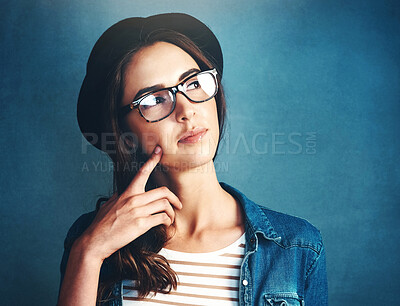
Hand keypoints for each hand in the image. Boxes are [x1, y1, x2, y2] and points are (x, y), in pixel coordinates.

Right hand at [76, 146, 181, 261]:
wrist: (95, 241)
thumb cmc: (102, 224)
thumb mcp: (109, 204)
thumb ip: (120, 196)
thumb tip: (124, 191)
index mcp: (127, 193)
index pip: (142, 172)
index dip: (152, 160)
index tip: (159, 151)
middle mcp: (133, 200)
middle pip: (163, 192)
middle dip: (175, 198)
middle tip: (178, 205)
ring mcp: (137, 212)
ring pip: (165, 205)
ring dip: (172, 212)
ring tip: (171, 218)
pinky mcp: (140, 225)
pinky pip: (162, 218)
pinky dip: (167, 222)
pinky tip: (165, 225)